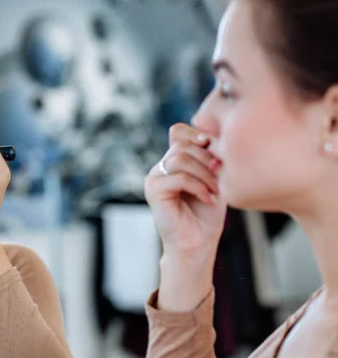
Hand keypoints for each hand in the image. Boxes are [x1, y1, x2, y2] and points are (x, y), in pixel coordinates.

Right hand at [145, 123, 226, 257]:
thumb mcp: (214, 178)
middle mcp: (161, 166)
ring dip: (204, 174)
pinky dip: (198, 187)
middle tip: (221, 175)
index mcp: (173, 161)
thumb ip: (209, 157)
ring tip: (215, 190)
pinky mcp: (153, 190)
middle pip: (182, 143)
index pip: (179, 131)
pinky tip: (209, 199)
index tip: (215, 147)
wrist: (198, 244)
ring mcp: (154, 177)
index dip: (197, 134)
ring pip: (180, 158)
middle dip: (206, 157)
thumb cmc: (207, 215)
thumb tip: (208, 136)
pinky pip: (178, 177)